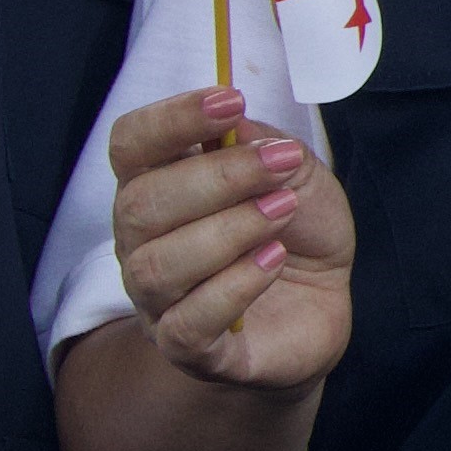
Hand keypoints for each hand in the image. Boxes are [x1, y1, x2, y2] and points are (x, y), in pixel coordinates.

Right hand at [105, 89, 353, 398]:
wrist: (320, 307)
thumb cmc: (295, 232)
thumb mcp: (296, 176)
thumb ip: (262, 145)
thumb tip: (236, 126)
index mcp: (157, 187)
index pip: (130, 145)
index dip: (171, 119)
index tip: (230, 100)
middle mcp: (141, 244)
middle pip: (140, 204)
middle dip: (218, 177)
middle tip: (282, 164)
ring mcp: (158, 301)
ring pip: (158, 266)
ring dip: (228, 230)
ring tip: (282, 214)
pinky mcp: (190, 350)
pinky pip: (187, 324)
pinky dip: (234, 286)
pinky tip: (273, 262)